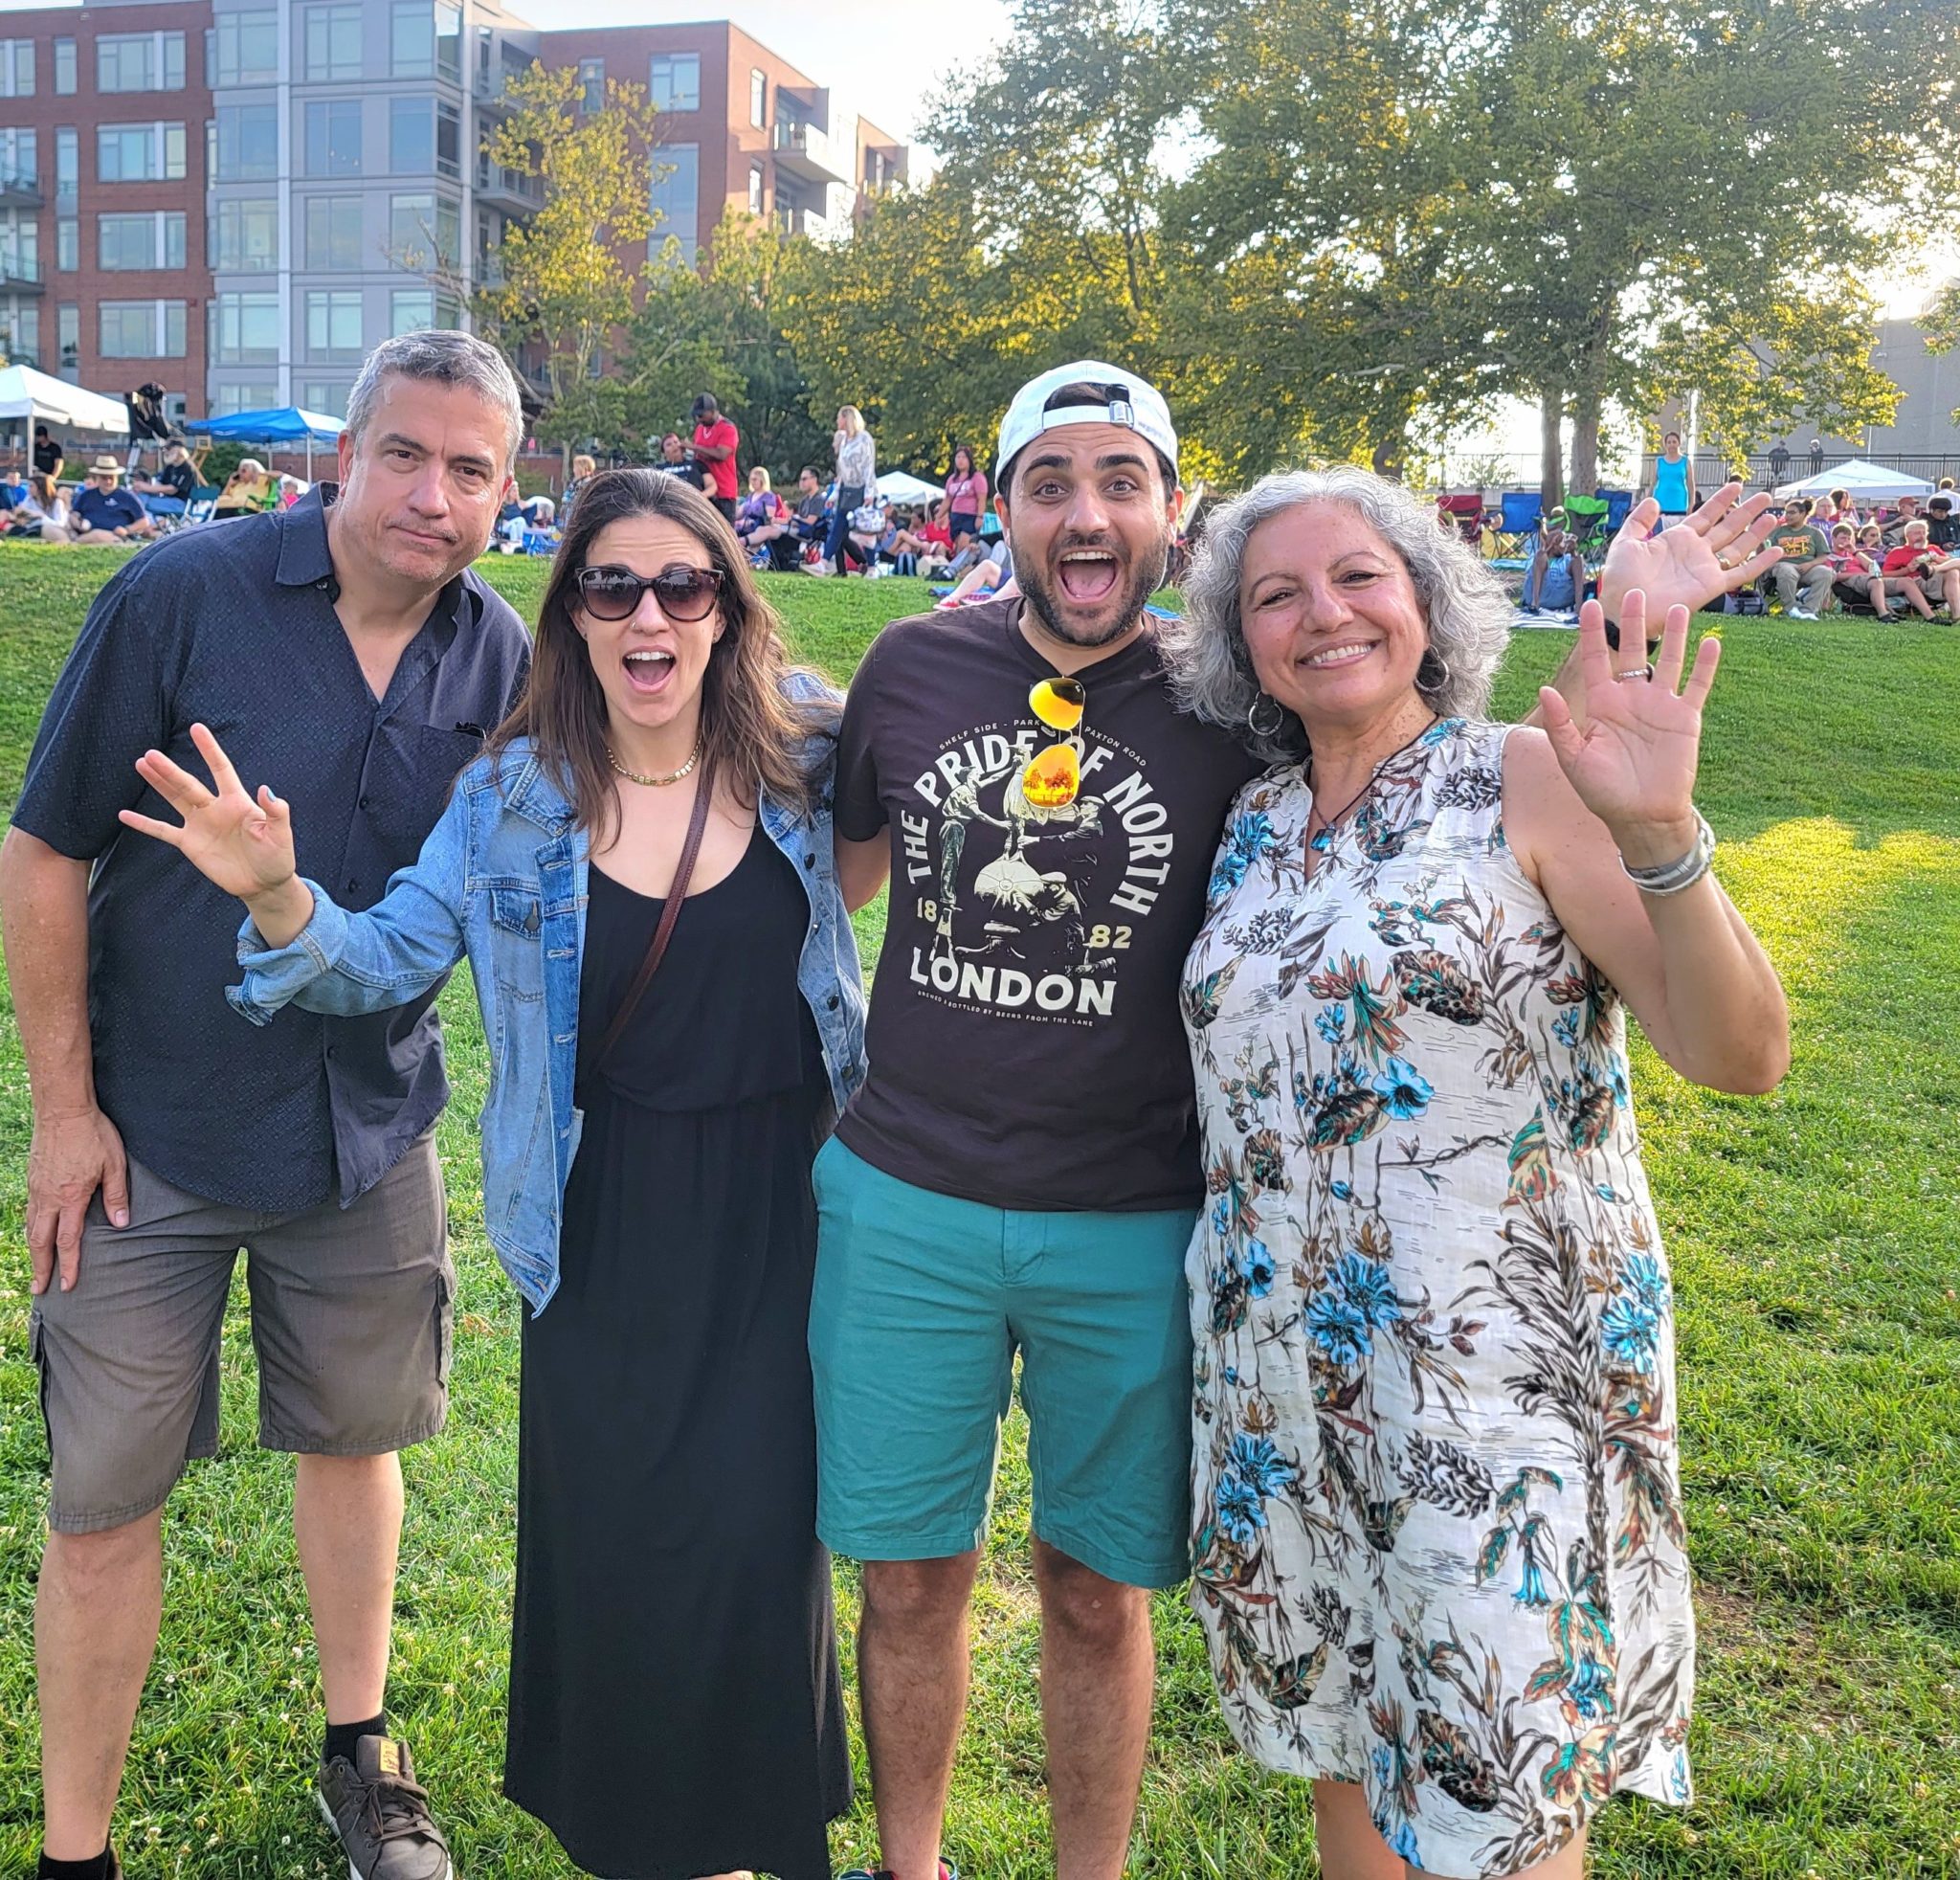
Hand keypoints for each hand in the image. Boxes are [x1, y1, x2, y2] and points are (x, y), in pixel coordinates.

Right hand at [27, 1105, 128, 1293]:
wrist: (62, 1109)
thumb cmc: (94, 1134)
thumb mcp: (115, 1164)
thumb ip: (117, 1196)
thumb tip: (122, 1226)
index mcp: (71, 1197)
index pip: (67, 1241)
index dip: (68, 1265)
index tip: (67, 1285)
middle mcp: (48, 1197)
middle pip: (41, 1241)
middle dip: (41, 1267)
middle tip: (40, 1289)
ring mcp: (36, 1188)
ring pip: (31, 1227)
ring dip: (34, 1251)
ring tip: (37, 1268)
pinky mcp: (32, 1179)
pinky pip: (29, 1212)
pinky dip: (30, 1229)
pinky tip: (35, 1234)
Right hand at [118, 722, 299, 902]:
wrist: (264, 883)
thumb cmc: (277, 856)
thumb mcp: (280, 834)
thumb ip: (276, 811)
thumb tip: (266, 789)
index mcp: (236, 801)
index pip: (221, 769)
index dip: (209, 750)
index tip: (197, 728)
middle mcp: (214, 808)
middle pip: (188, 784)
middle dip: (169, 770)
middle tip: (150, 754)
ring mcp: (200, 824)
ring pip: (174, 799)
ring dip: (158, 783)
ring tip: (141, 764)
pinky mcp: (190, 844)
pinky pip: (162, 831)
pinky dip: (144, 824)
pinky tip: (124, 815)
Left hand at [1536, 592, 1717, 861]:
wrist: (1640, 817)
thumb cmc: (1602, 791)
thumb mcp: (1573, 758)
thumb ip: (1559, 724)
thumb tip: (1544, 690)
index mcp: (1602, 704)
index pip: (1596, 660)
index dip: (1593, 633)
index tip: (1590, 605)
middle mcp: (1631, 698)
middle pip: (1634, 651)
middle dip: (1633, 623)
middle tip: (1634, 591)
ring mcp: (1660, 706)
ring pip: (1669, 661)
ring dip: (1674, 636)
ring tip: (1678, 607)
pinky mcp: (1686, 718)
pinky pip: (1698, 686)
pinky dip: (1706, 665)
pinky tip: (1712, 641)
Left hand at [1598, 483, 1784, 625]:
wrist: (1625, 607)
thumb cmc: (1620, 580)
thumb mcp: (1626, 542)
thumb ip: (1639, 521)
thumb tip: (1654, 500)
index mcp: (1677, 540)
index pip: (1705, 515)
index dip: (1721, 500)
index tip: (1736, 485)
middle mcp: (1695, 553)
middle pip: (1727, 527)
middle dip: (1746, 511)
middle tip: (1765, 497)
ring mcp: (1705, 569)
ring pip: (1738, 547)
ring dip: (1757, 533)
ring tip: (1773, 517)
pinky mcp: (1712, 586)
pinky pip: (1741, 573)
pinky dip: (1760, 563)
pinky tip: (1777, 552)